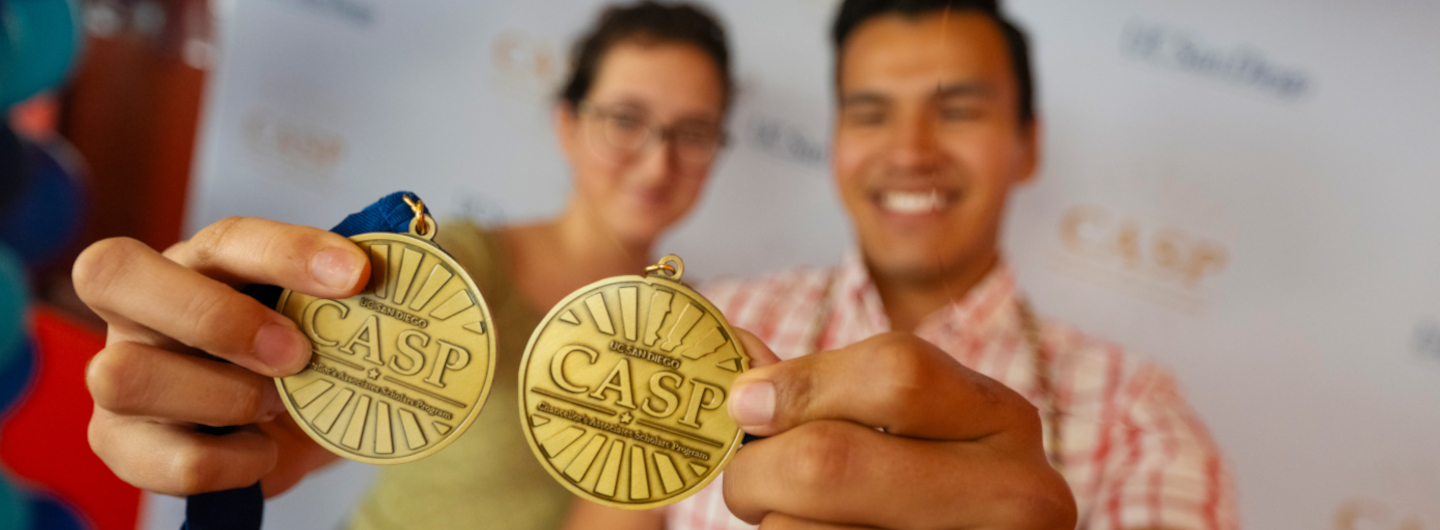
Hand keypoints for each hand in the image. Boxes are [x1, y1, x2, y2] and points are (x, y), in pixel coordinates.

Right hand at [75, 217, 370, 496]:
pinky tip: (263, 449)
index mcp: (193, 263)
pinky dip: (235, 461)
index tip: (356, 274)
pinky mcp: (125, 447)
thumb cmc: (296, 358)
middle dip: (219, 319)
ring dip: (226, 396)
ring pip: (126, 376)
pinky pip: (171, 459)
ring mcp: (118, 379)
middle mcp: (139, 311)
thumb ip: (346, 284)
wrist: (284, 435)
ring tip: (278, 403)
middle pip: (113, 275)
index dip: (287, 252)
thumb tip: (408, 237)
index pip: (223, 239)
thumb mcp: (320, 316)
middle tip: (296, 353)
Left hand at [721, 330, 1076, 529]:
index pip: (894, 375)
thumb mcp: (918, 426)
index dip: (798, 385)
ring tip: (798, 520)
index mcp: (1003, 421)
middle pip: (830, 460)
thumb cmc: (935, 489)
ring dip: (772, 523)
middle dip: (759, 466)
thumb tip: (737, 354)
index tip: (747, 403)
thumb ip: (833, 390)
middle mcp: (1010, 493)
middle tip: (746, 479)